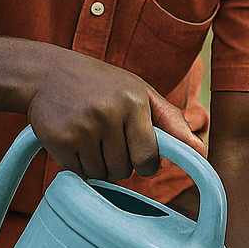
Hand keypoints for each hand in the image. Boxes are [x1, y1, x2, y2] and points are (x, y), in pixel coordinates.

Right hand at [26, 49, 204, 179]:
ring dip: (100, 165)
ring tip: (92, 139)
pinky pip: (79, 172)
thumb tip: (201, 150)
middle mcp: (108, 114)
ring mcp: (82, 128)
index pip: (148, 157)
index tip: (140, 157)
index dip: (146, 164)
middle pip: (125, 170)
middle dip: (121, 163)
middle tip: (111, 140)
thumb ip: (171, 120)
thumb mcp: (139, 91)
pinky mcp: (60, 140)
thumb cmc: (102, 84)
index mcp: (133, 102)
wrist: (48, 73)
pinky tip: (76, 142)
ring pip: (102, 174)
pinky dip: (80, 165)